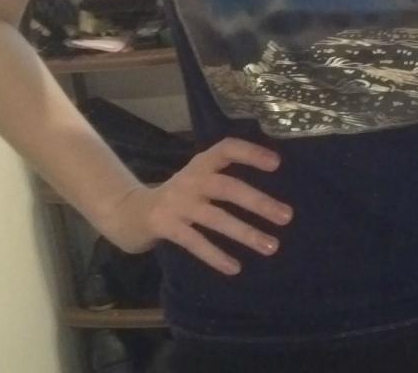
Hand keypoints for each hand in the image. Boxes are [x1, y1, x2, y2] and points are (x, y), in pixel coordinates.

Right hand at [99, 137, 293, 275]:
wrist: (130, 212)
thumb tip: (270, 193)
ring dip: (246, 233)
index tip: (277, 164)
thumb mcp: (199, 178)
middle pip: (228, 188)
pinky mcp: (167, 227)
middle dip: (259, 203)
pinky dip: (216, 255)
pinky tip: (235, 267)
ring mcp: (178, 204)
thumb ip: (225, 177)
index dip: (251, 153)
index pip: (227, 149)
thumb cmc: (180, 195)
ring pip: (216, 218)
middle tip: (287, 217)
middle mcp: (191, 179)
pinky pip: (195, 242)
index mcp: (201, 163)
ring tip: (272, 246)